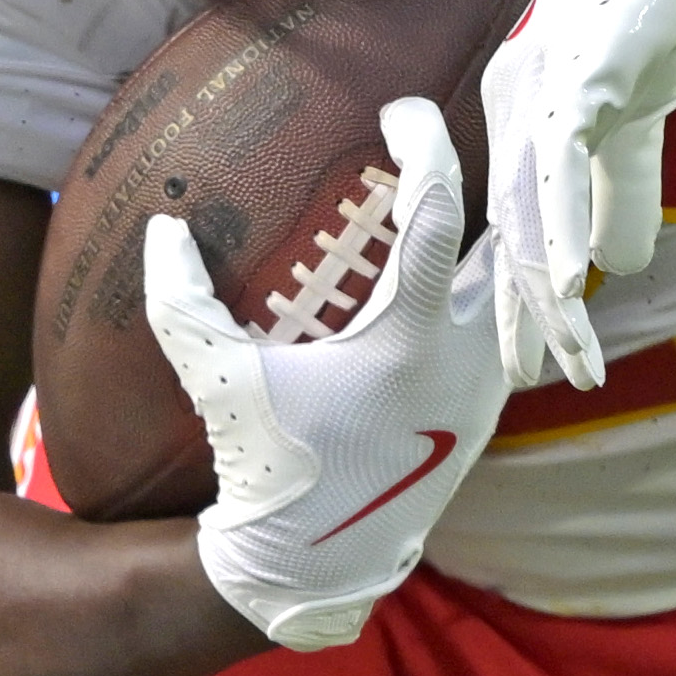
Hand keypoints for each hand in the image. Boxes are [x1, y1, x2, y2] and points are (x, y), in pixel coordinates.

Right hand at [148, 92, 498, 651]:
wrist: (315, 562)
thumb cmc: (269, 466)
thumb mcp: (217, 382)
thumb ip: (181, 303)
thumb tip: (163, 227)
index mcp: (408, 340)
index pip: (437, 213)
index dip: (426, 147)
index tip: (402, 112)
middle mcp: (464, 358)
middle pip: (503, 239)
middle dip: (485, 184)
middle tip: (447, 147)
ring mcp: (484, 387)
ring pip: (512, 287)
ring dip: (490, 239)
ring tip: (455, 201)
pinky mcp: (485, 412)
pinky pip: (504, 327)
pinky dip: (487, 288)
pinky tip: (457, 271)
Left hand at [475, 0, 675, 393]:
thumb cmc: (652, 6)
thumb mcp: (639, 114)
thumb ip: (623, 188)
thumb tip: (620, 267)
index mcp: (519, 121)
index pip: (515, 227)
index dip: (519, 296)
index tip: (529, 358)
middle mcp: (513, 111)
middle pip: (510, 233)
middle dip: (521, 315)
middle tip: (524, 384)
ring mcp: (539, 95)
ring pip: (532, 212)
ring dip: (545, 289)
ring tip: (554, 353)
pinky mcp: (575, 79)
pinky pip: (563, 167)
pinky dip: (565, 225)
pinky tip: (568, 279)